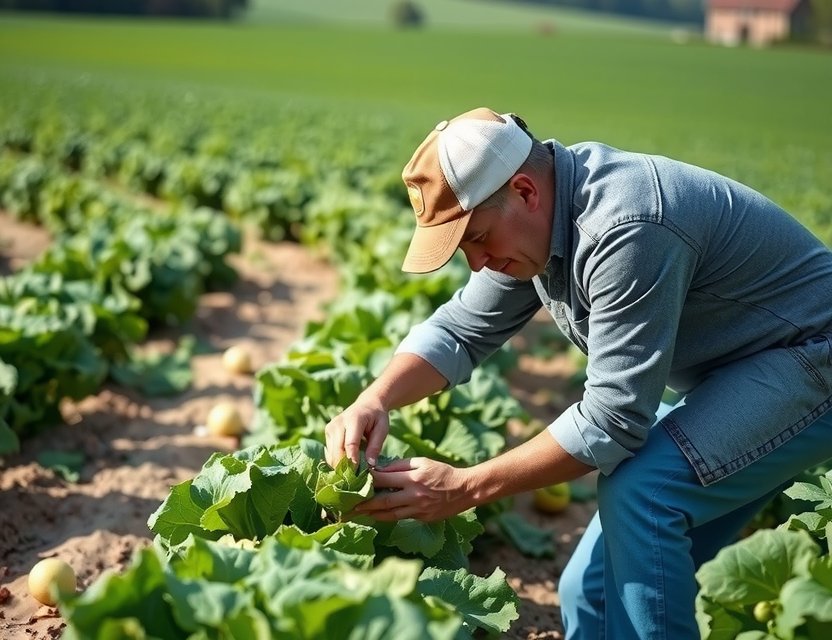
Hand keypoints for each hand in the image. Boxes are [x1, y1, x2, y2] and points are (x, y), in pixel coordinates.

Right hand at [324, 399, 388, 468]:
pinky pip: (330, 453)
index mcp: (354, 419)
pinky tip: (347, 466)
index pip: (350, 443)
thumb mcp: (382, 429)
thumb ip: (375, 446)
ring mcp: (330, 427)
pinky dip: (337, 462)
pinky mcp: (327, 433)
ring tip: (353, 474)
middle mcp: (338, 422)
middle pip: (337, 450)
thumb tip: (370, 465)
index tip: (359, 473)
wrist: (367, 404)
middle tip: (356, 480)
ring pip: (331, 454)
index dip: (353, 460)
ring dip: (340, 466)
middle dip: (345, 467)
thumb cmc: (377, 418)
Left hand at [352, 457, 473, 521]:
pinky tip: (376, 516)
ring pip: (389, 514)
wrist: (464, 490)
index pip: (384, 479)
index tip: (353, 480)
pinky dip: (386, 517)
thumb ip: (400, 465)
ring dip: (371, 514)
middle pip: (382, 500)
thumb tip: (380, 470)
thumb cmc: (442, 472)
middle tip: (347, 507)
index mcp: (412, 478)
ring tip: (356, 514)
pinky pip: (400, 518)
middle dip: (363, 504)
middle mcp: (413, 495)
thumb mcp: (422, 462)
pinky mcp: (421, 518)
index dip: (368, 480)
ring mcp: (418, 509)